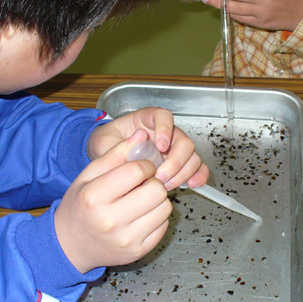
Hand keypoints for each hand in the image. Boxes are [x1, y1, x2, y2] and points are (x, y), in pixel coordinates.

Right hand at [55, 130, 170, 272]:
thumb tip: (142, 136)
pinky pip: (163, 225)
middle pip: (156, 190)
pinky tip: (142, 214)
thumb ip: (115, 154)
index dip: (145, 164)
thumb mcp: (88, 176)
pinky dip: (157, 216)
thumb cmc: (79, 207)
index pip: (136, 171)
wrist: (69, 246)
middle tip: (143, 184)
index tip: (141, 167)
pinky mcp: (138, 251)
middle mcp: (111, 221)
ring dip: (158, 199)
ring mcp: (126, 239)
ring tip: (142, 199)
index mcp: (94, 197)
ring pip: (164, 208)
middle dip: (153, 182)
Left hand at [87, 107, 208, 189]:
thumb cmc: (106, 144)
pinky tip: (192, 185)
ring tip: (166, 185)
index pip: (163, 116)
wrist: (106, 156)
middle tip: (160, 176)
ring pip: (191, 155)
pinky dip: (198, 176)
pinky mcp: (179, 163)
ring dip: (183, 171)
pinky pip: (196, 167)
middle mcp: (165, 132)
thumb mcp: (104, 143)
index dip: (166, 129)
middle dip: (175, 160)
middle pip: (183, 139)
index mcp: (147, 120)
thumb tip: (136, 144)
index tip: (161, 146)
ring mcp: (174, 148)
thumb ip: (117, 145)